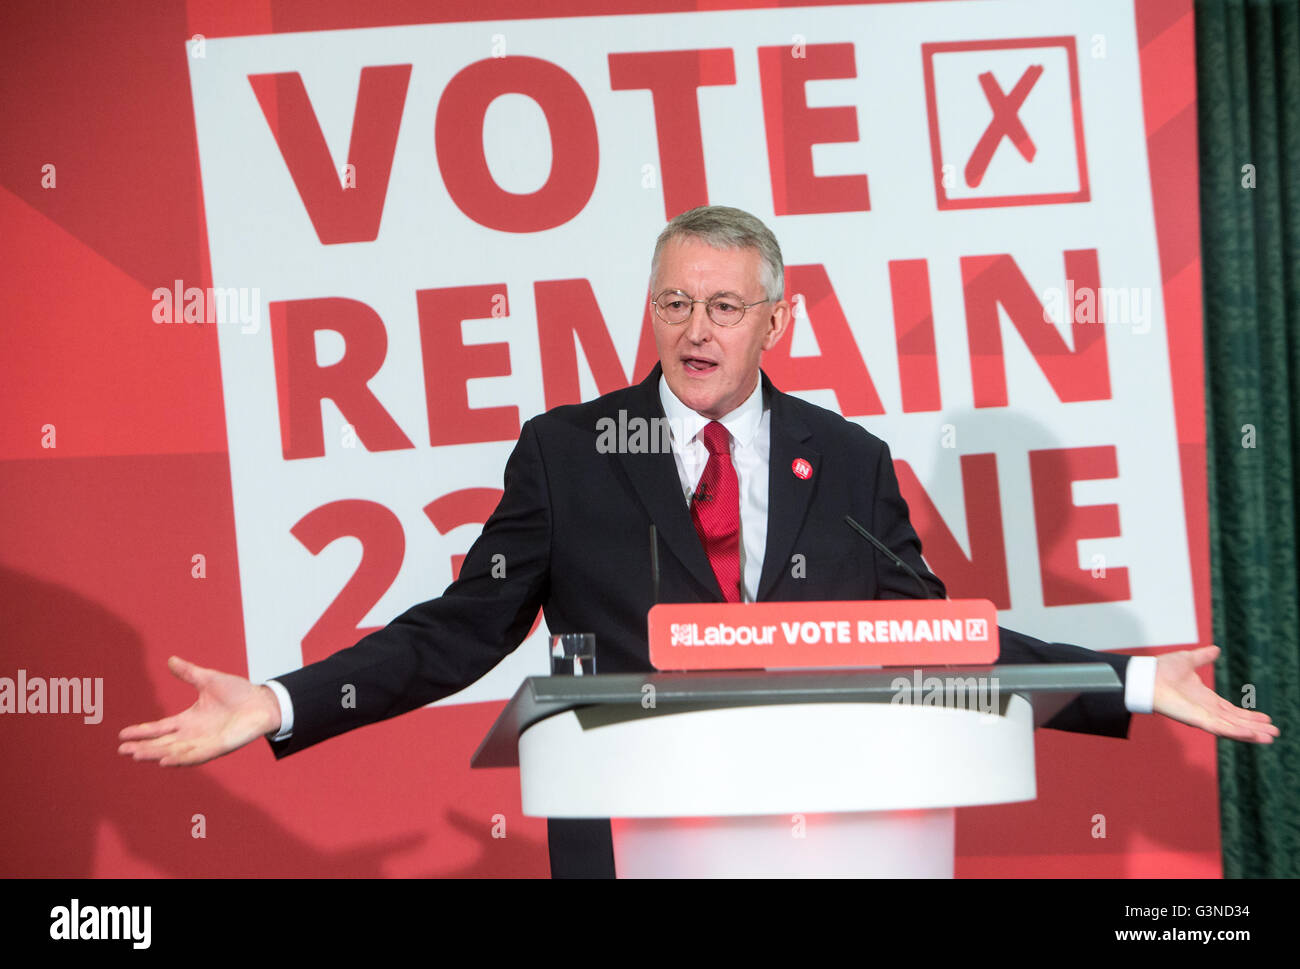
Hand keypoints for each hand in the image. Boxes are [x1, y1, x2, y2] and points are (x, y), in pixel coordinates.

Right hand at [118, 656, 282, 765]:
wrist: (263, 702)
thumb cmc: (238, 692)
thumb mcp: (208, 680)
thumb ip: (189, 673)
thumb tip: (171, 660)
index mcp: (188, 720)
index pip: (160, 728)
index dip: (142, 731)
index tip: (122, 734)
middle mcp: (193, 734)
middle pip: (162, 743)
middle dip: (142, 747)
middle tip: (122, 750)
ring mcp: (204, 742)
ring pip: (174, 752)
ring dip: (155, 754)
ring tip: (136, 756)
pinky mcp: (217, 748)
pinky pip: (195, 756)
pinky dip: (179, 759)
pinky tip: (164, 761)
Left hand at [1153, 645, 1278, 743]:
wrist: (1145, 675)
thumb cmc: (1161, 669)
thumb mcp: (1188, 660)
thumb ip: (1203, 657)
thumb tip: (1216, 650)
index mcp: (1206, 699)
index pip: (1232, 711)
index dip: (1248, 716)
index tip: (1266, 718)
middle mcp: (1206, 710)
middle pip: (1235, 722)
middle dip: (1255, 727)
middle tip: (1274, 732)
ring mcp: (1201, 716)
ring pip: (1231, 728)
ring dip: (1250, 733)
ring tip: (1269, 738)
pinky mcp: (1195, 720)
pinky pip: (1219, 728)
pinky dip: (1236, 732)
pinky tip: (1251, 734)